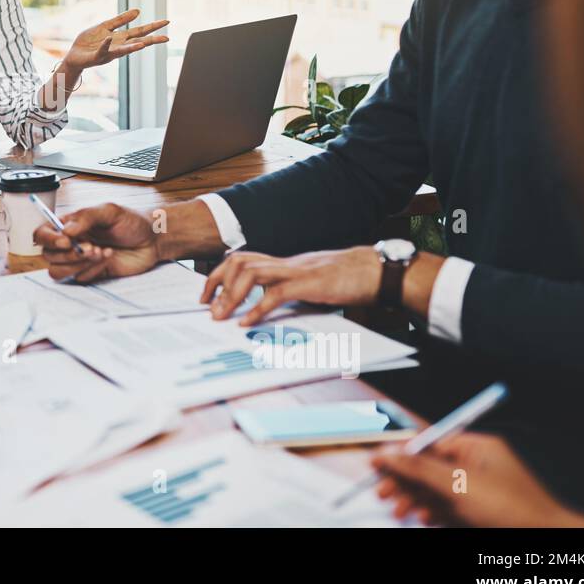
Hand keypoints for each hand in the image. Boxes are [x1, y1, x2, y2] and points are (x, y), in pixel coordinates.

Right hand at [33, 203, 160, 282]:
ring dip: (77, 264)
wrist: (151, 240)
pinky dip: (93, 269)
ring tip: (99, 252)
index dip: (48, 239)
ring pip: (58, 271)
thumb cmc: (130, 222)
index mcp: (69, 225)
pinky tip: (109, 256)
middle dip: (69, 253)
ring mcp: (79, 260)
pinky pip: (79, 278)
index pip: (42, 234)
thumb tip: (65, 230)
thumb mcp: (110, 211)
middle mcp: (70, 243)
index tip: (65, 240)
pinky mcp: (90, 273)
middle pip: (48, 255)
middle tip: (91, 247)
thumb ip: (86, 217)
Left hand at [61, 9, 168, 73]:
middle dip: (151, 40)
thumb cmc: (90, 42)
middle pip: (137, 42)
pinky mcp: (96, 57)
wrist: (74, 55)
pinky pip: (102, 50)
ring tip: (143, 45)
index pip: (140, 32)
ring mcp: (108, 53)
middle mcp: (118, 47)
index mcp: (121, 38)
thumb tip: (139, 11)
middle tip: (166, 38)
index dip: (153, 26)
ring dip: (132, 48)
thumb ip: (121, 20)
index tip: (167, 21)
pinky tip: (109, 38)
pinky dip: (105, 45)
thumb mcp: (105, 26)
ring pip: (123, 51)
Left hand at [201, 246, 380, 323]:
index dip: (221, 274)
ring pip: (251, 273)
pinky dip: (256, 309)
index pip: (244, 259)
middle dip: (217, 281)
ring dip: (231, 295)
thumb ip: (294, 292)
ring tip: (220, 316)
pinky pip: (275, 294)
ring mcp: (296, 271)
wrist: (378, 271)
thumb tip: (274, 309)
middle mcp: (286, 263)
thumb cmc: (350, 280)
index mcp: (285, 264)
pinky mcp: (308, 284)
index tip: (209, 294)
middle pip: (239, 261)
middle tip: (206, 305)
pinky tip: (246, 323)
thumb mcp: (314, 285)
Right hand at [371, 433, 583, 526]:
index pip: (430, 443)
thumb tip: (387, 452)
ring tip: (399, 510)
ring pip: (435, 490)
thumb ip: (418, 467)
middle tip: (383, 492)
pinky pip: (447, 508)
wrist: (545, 540)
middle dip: (405, 480)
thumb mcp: (457, 484)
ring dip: (414, 499)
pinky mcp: (479, 512)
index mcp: (477, 447)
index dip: (403, 453)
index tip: (377, 462)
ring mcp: (478, 491)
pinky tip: (423, 518)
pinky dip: (431, 512)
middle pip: (429, 467)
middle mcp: (477, 466)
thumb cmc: (511, 508)